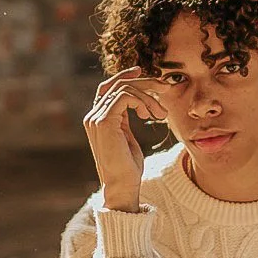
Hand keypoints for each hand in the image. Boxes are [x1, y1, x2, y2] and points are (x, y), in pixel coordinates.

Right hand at [84, 66, 169, 211]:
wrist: (123, 185)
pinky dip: (142, 102)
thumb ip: (126, 118)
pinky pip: (125, 96)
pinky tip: (149, 116)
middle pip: (117, 84)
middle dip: (144, 83)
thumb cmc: (128, 166)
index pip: (108, 87)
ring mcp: (96, 118)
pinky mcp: (104, 121)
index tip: (142, 72)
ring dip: (148, 98)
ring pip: (124, 89)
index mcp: (97, 118)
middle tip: (165, 88)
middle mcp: (93, 116)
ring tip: (161, 115)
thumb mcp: (128, 136)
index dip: (124, 76)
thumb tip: (138, 102)